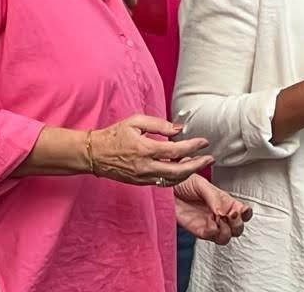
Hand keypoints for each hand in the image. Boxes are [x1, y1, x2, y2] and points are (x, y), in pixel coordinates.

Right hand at [89, 114, 212, 186]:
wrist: (93, 154)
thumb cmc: (114, 135)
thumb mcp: (136, 121)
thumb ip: (159, 125)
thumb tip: (178, 129)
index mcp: (145, 149)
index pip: (176, 150)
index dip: (193, 146)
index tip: (204, 142)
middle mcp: (145, 167)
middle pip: (178, 171)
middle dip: (197, 165)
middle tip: (210, 159)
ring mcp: (142, 177)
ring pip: (172, 180)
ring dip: (188, 173)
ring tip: (199, 163)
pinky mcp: (140, 182)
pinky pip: (162, 182)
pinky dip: (175, 177)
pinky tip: (182, 169)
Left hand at [174, 174, 252, 244]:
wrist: (165, 189)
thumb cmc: (183, 182)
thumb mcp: (202, 184)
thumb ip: (215, 198)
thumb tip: (224, 210)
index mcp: (225, 200)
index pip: (244, 211)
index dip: (245, 213)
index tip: (239, 210)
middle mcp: (220, 214)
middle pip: (238, 227)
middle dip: (237, 224)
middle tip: (229, 216)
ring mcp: (210, 223)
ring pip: (227, 237)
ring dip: (226, 231)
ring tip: (218, 221)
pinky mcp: (199, 231)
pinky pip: (211, 237)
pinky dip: (212, 233)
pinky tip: (209, 224)